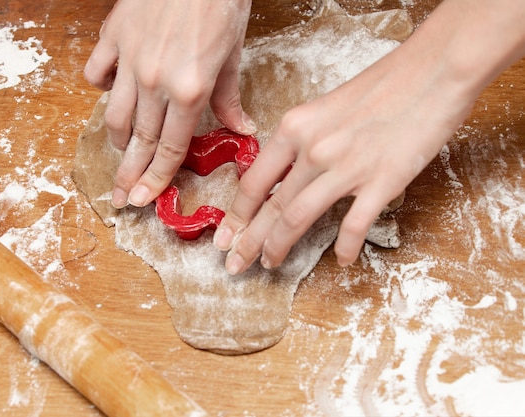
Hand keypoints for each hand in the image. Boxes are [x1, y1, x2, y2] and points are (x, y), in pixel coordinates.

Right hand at [84, 0, 254, 208]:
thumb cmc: (221, 1)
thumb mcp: (232, 55)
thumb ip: (229, 99)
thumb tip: (242, 130)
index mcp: (190, 90)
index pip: (170, 148)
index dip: (156, 179)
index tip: (144, 199)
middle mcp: (156, 81)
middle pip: (138, 141)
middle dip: (129, 175)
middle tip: (120, 198)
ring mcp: (130, 59)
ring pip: (114, 115)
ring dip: (117, 140)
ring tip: (121, 152)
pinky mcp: (114, 37)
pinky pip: (96, 74)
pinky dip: (101, 88)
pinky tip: (112, 92)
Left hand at [212, 18, 483, 273]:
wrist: (434, 70)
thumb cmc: (382, 85)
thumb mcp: (325, 107)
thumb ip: (302, 140)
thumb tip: (286, 174)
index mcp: (295, 127)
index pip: (254, 182)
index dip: (237, 215)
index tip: (226, 236)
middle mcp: (313, 149)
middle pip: (270, 206)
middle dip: (248, 240)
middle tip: (235, 264)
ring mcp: (346, 167)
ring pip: (298, 218)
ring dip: (278, 246)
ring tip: (269, 264)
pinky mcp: (381, 182)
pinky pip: (354, 225)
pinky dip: (345, 247)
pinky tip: (343, 260)